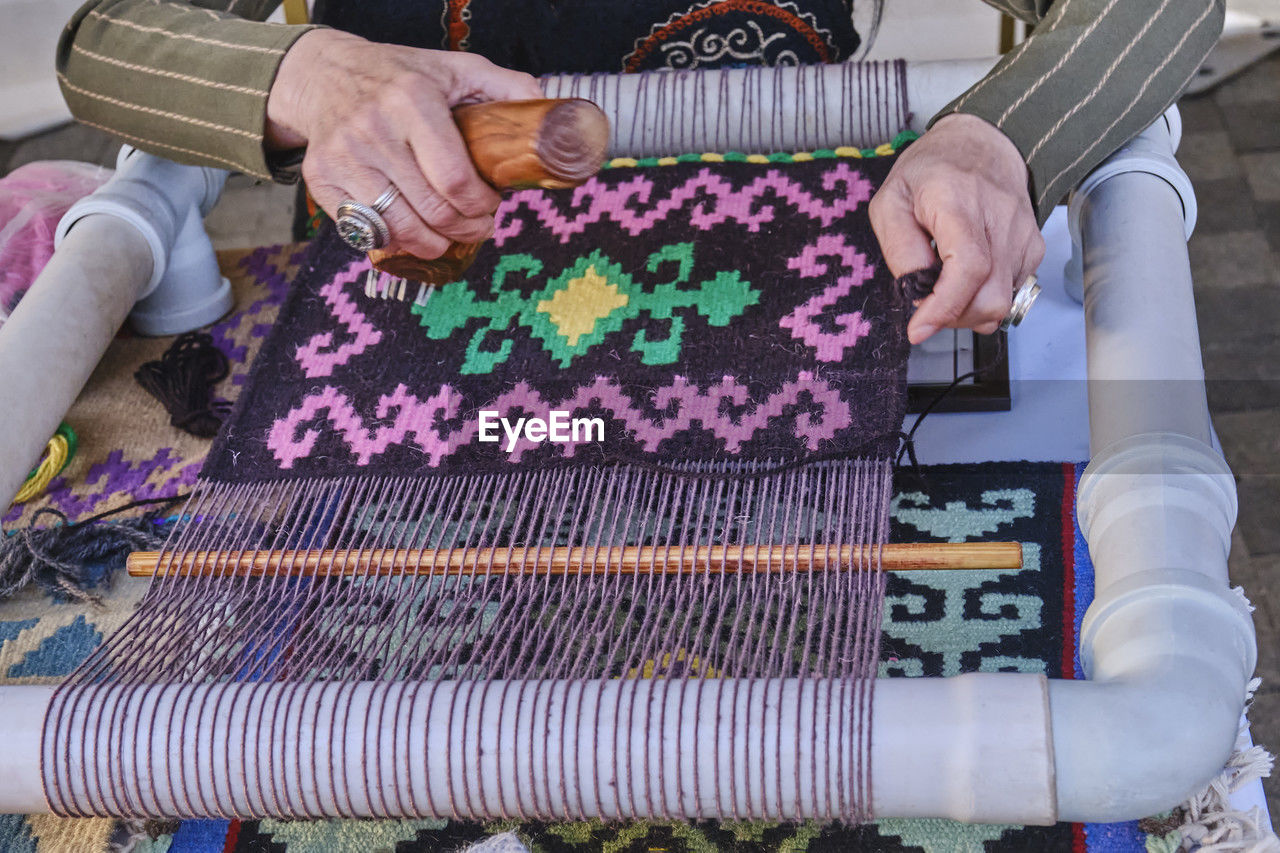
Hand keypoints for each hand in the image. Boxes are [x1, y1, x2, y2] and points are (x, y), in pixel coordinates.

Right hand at [266, 30, 543, 258]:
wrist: (325, 75)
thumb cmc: (401, 76)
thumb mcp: (455, 69)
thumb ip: (505, 88)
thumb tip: (546, 116)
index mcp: (412, 100)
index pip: (456, 181)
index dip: (482, 206)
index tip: (491, 204)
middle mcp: (373, 129)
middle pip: (433, 212)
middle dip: (466, 230)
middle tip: (478, 227)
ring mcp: (343, 157)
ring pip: (401, 229)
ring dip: (434, 245)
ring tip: (448, 238)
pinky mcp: (322, 179)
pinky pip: (367, 230)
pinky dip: (396, 241)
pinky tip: (412, 231)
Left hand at [868, 113, 1044, 343]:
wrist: (982, 142)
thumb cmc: (931, 171)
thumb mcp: (891, 202)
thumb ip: (900, 250)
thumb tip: (915, 295)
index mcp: (958, 201)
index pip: (968, 267)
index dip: (944, 307)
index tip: (918, 329)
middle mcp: (999, 219)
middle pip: (991, 297)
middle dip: (954, 318)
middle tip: (927, 306)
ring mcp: (1022, 234)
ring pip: (1004, 303)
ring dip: (969, 312)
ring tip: (945, 290)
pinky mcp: (1033, 247)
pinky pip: (1012, 292)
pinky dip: (985, 298)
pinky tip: (967, 279)